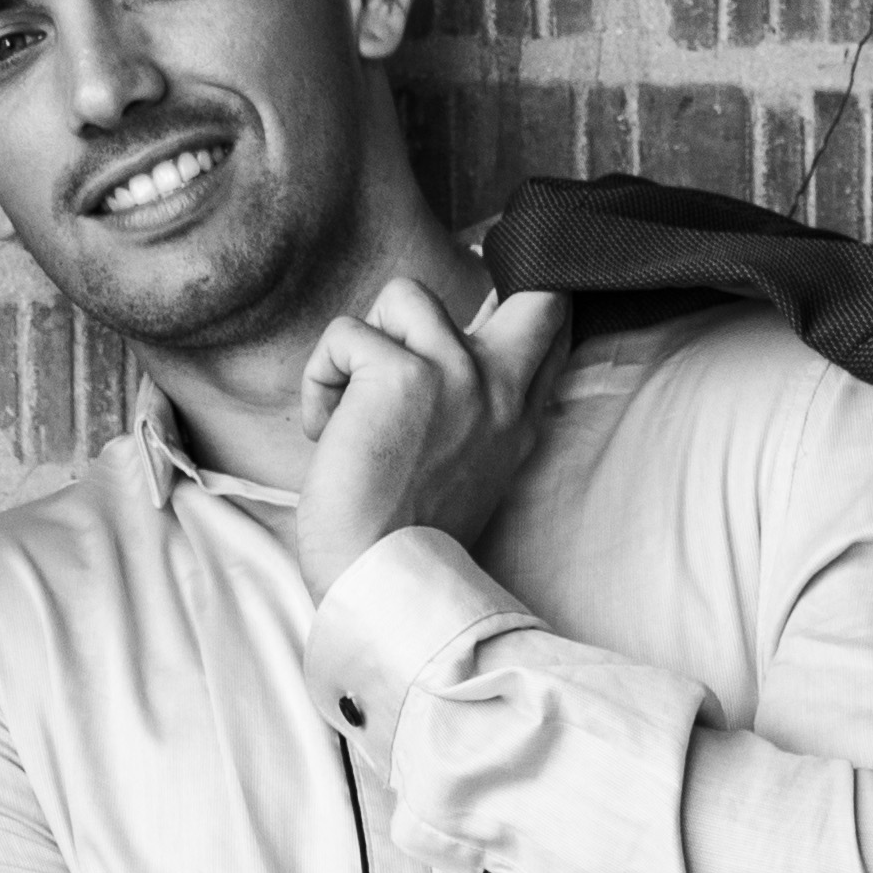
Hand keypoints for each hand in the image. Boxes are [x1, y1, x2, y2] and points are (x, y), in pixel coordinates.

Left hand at [286, 278, 572, 591]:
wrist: (377, 582)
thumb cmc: (399, 541)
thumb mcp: (466, 474)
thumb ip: (472, 419)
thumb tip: (429, 372)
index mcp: (517, 421)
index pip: (553, 334)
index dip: (521, 315)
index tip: (466, 341)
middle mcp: (498, 391)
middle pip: (536, 295)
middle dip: (478, 291)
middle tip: (407, 350)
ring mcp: (455, 373)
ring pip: (406, 295)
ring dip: (364, 342)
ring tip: (350, 405)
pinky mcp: (399, 372)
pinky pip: (344, 335)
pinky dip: (320, 378)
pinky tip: (324, 430)